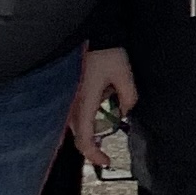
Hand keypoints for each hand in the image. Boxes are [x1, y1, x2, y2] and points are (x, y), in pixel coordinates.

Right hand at [70, 45, 137, 166]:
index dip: (93, 154)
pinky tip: (104, 94)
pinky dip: (90, 112)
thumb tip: (125, 111)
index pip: (83, 139)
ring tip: (110, 101)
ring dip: (94, 122)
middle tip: (108, 143)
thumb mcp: (124, 74)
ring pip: (78, 122)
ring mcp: (67, 99)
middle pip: (79, 134)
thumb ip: (128, 96)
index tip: (105, 161)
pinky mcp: (69, 92)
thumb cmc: (104, 51)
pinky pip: (78, 110)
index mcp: (83, 103)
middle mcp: (71, 105)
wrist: (91, 32)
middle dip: (94, 141)